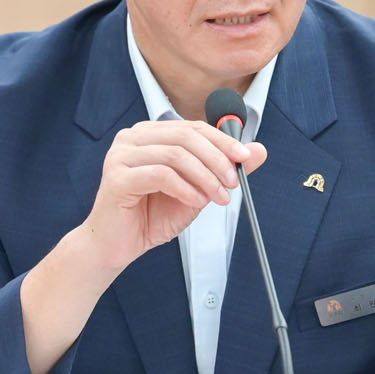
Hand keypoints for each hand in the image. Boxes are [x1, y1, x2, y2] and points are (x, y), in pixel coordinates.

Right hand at [82, 120, 266, 273]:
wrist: (116, 246)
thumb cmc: (151, 216)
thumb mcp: (197, 190)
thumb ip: (224, 169)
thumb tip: (258, 151)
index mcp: (150, 134)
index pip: (193, 127)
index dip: (223, 140)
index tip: (245, 157)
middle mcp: (133, 138)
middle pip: (186, 135)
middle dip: (217, 158)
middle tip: (234, 182)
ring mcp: (121, 155)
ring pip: (176, 154)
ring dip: (205, 177)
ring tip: (217, 198)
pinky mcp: (116, 177)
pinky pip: (161, 175)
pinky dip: (185, 188)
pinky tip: (195, 202)